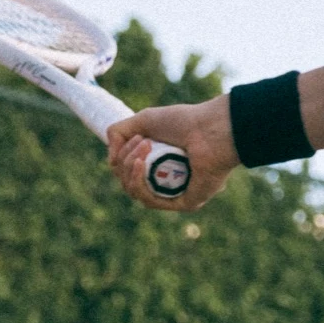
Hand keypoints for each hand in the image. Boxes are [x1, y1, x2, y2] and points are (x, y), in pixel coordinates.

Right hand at [107, 96, 240, 212]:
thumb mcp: (144, 120)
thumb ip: (118, 133)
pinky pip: (151, 201)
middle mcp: (166, 179)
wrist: (212, 127)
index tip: (138, 136)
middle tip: (144, 140)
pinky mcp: (184, 202)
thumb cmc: (184, 121)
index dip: (123, 156)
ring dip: (131, 169)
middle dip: (127, 160)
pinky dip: (139, 183)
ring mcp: (175, 192)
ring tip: (144, 148)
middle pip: (128, 181)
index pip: (128, 170)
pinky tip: (141, 165)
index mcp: (158, 163)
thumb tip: (111, 161)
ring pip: (136, 192)